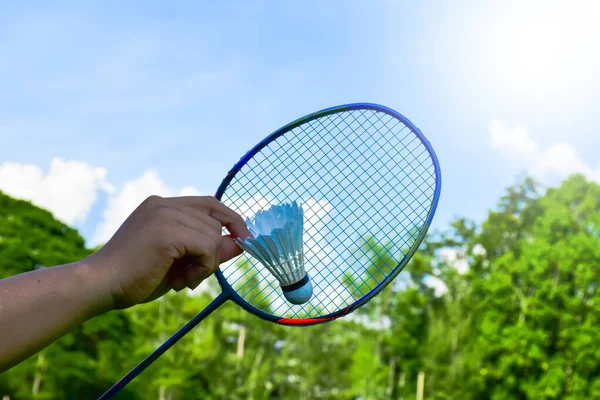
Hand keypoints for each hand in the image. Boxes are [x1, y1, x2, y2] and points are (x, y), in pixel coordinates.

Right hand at [87, 195, 250, 309]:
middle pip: (215, 222)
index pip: (210, 203)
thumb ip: (209, 249)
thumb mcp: (180, 261)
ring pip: (213, 236)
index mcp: (162, 205)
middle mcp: (164, 203)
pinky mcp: (166, 231)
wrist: (100, 286)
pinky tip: (181, 282)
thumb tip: (243, 242)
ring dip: (206, 265)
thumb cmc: (136, 277)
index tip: (243, 240)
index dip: (231, 220)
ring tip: (183, 281)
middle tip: (192, 277)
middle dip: (214, 253)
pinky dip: (203, 268)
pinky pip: (207, 247)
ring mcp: (164, 214)